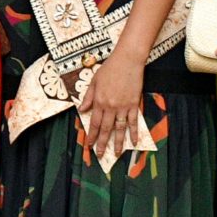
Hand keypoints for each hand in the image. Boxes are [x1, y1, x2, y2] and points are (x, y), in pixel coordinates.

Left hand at [77, 52, 146, 167]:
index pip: (94, 123)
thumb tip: (82, 109)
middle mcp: (110, 106)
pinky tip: (133, 142)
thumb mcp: (94, 81)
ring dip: (118, 142)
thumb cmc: (110, 68)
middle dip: (102, 143)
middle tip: (101, 155)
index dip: (91, 135)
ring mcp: (123, 107)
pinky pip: (133, 122)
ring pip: (119, 129)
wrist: (127, 60)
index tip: (89, 145)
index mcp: (99, 101)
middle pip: (105, 129)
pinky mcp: (133, 104)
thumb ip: (88, 97)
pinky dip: (133, 133)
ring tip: (117, 153)